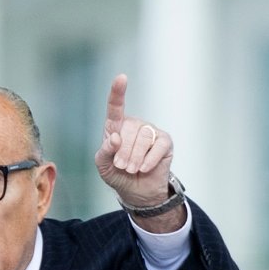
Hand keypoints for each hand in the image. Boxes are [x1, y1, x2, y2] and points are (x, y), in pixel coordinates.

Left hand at [93, 74, 174, 211]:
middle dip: (123, 152)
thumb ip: (104, 151)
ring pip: (143, 138)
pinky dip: (149, 161)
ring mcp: (151, 131)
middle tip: (122, 166)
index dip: (118, 92)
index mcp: (116, 126)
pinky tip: (144, 168)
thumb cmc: (118, 174)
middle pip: (129, 129)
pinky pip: (157, 147)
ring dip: (135, 158)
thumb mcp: (103, 166)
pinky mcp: (165, 142)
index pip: (115, 107)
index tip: (121, 78)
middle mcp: (134, 125)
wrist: (137, 191)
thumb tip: (115, 138)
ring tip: (132, 169)